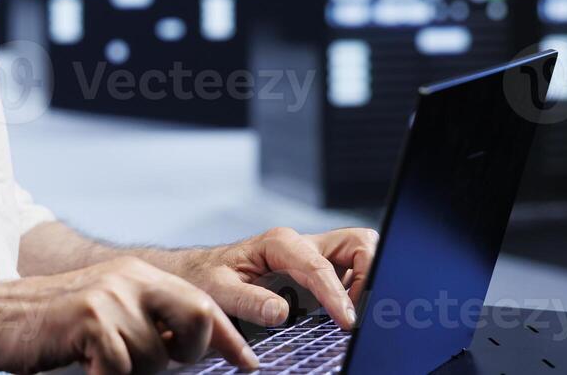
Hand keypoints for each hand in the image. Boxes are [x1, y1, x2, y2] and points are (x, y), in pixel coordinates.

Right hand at [0, 256, 258, 374]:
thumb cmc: (54, 327)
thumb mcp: (109, 312)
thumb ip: (150, 321)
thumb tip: (195, 349)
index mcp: (139, 274)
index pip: (202, 303)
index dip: (231, 338)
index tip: (249, 364)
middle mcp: (130, 278)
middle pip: (200, 316)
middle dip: (193, 353)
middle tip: (166, 363)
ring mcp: (111, 296)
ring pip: (157, 357)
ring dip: (134, 373)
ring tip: (100, 361)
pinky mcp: (91, 320)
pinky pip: (122, 369)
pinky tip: (84, 366)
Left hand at [176, 226, 378, 331]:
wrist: (197, 274)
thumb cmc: (206, 278)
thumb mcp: (219, 291)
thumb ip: (249, 302)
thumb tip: (282, 312)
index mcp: (280, 243)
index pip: (320, 268)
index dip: (338, 296)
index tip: (347, 322)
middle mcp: (300, 245)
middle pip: (357, 243)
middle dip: (369, 272)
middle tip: (358, 311)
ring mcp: (311, 257)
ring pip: (359, 254)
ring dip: (367, 280)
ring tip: (354, 315)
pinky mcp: (314, 273)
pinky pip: (349, 274)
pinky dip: (358, 291)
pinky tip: (346, 315)